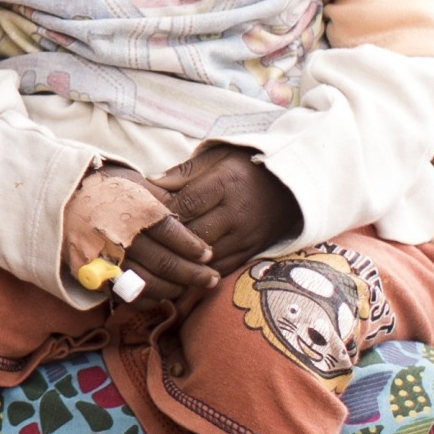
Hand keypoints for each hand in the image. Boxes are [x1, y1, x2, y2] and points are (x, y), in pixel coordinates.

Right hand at [63, 169, 218, 305]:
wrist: (59, 200)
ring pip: (149, 283)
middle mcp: (119, 235)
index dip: (194, 246)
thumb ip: (164, 202)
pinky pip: (127, 295)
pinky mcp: (94, 276)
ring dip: (175, 289)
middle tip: (212, 278)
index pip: (172, 232)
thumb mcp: (135, 185)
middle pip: (165, 262)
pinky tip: (165, 295)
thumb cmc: (106, 190)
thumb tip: (193, 222)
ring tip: (192, 287)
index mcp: (132, 209)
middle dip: (193, 273)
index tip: (208, 254)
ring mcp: (106, 259)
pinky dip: (150, 298)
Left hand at [154, 145, 301, 280]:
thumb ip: (183, 171)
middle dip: (168, 240)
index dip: (163, 211)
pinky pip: (220, 270)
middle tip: (144, 243)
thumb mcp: (217, 157)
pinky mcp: (250, 253)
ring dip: (180, 262)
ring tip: (155, 263)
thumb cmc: (244, 168)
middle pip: (194, 234)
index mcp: (226, 184)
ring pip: (205, 258)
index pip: (188, 203)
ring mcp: (245, 237)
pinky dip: (199, 274)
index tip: (143, 216)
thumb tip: (149, 183)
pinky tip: (178, 275)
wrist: (289, 187)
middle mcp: (237, 213)